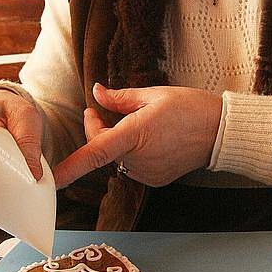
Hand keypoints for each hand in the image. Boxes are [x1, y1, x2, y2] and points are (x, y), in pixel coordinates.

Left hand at [53, 83, 222, 188]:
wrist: (220, 132)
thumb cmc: (189, 108)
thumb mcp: (153, 95)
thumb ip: (119, 97)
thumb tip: (96, 92)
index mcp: (134, 135)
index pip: (94, 153)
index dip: (70, 167)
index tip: (50, 179)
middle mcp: (137, 159)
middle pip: (102, 149)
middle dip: (97, 130)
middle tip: (100, 108)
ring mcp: (147, 173)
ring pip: (117, 157)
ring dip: (116, 142)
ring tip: (135, 121)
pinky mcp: (155, 179)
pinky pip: (132, 165)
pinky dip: (132, 153)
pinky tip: (149, 138)